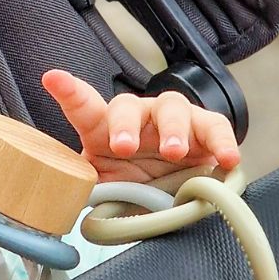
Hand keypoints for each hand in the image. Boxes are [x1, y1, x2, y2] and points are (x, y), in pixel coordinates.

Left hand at [42, 68, 240, 182]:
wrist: (173, 199)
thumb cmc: (134, 186)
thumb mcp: (108, 189)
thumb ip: (90, 188)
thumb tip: (69, 197)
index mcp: (104, 131)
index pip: (84, 108)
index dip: (69, 93)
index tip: (52, 79)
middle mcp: (138, 119)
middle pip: (128, 105)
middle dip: (125, 124)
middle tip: (124, 147)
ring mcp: (173, 121)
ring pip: (172, 106)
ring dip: (172, 128)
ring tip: (174, 152)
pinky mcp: (206, 131)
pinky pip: (215, 127)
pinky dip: (223, 142)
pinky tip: (226, 159)